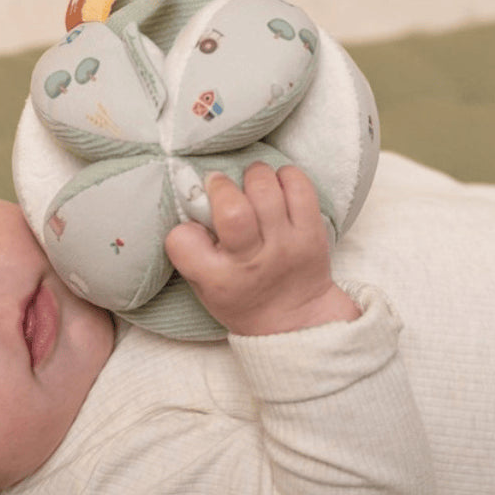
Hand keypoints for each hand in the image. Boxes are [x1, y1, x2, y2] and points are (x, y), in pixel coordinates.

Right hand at [165, 163, 360, 335]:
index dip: (184, 226)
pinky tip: (277, 188)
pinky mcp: (312, 233)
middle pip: (232, 209)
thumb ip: (191, 249)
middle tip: (221, 187)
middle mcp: (252, 262)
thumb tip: (193, 200)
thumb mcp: (204, 286)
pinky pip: (299, 187)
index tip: (194, 223)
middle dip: (221, 186)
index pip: (183, 240)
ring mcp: (286, 245)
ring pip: (266, 189)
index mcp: (218, 280)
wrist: (295, 319)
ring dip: (253, 175)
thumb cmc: (241, 295)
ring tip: (251, 185)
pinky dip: (285, 176)